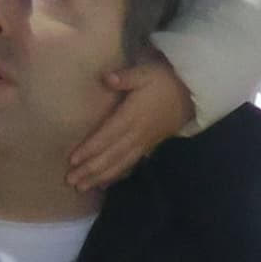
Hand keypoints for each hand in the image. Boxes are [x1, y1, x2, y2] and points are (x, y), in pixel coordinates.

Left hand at [64, 59, 195, 193]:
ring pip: (119, 164)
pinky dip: (116, 176)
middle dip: (90, 170)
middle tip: (71, 181)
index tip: (72, 160)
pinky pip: (130, 165)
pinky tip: (103, 185)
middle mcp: (136, 134)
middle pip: (110, 156)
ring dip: (100, 177)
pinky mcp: (148, 148)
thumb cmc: (163, 82)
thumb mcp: (145, 73)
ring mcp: (143, 144)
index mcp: (132, 116)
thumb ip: (126, 77)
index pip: (107, 136)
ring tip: (82, 187)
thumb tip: (107, 78)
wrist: (190, 95)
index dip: (90, 149)